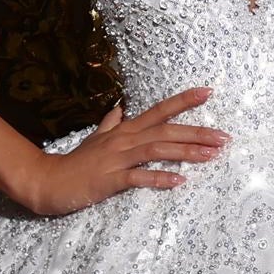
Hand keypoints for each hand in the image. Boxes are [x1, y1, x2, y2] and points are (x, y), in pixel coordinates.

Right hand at [16, 89, 225, 214]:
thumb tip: (119, 109)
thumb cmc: (76, 164)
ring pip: (158, 149)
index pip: (159, 110)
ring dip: (186, 152)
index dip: (184, 100)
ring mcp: (117, 158)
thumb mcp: (94, 140)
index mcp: (124, 130)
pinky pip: (139, 177)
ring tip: (211, 156)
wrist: (49, 181)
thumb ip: (108, 124)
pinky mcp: (111, 179)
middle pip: (166, 130)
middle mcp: (124, 139)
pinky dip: (160, 178)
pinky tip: (179, 181)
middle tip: (224, 137)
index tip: (208, 92)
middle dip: (197, 132)